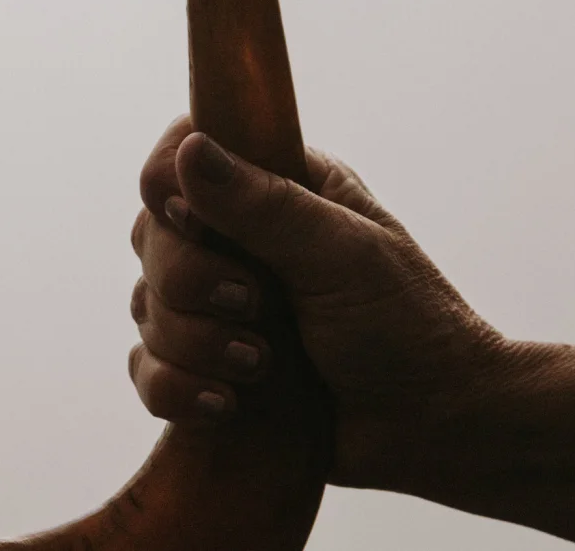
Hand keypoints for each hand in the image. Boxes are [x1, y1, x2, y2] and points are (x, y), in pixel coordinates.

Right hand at [130, 115, 506, 490]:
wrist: (430, 424)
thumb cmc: (404, 325)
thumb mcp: (342, 252)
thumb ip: (263, 204)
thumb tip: (190, 151)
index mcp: (274, 189)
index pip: (181, 156)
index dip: (168, 186)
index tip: (196, 223)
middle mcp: (235, 241)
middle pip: (150, 236)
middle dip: (191, 282)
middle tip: (256, 306)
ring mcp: (216, 308)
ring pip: (145, 307)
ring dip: (195, 343)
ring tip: (262, 366)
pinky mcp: (206, 368)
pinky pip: (147, 370)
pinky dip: (176, 388)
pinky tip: (225, 403)